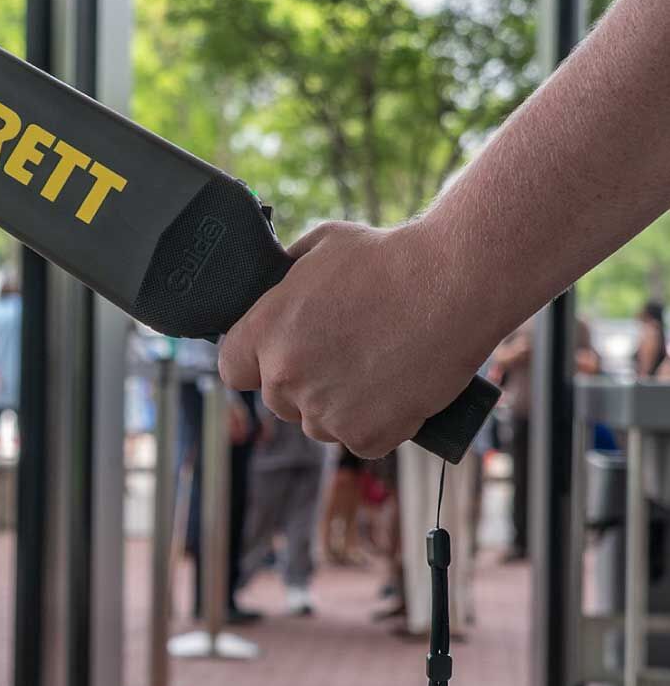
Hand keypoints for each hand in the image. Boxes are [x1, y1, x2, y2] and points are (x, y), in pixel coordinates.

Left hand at [218, 220, 493, 457]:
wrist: (453, 284)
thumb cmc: (388, 257)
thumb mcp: (321, 245)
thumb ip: (286, 275)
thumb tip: (275, 287)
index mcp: (266, 331)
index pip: (232, 368)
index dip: (253, 362)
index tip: (277, 354)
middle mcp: (288, 377)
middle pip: (278, 399)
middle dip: (302, 381)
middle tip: (341, 353)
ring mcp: (327, 412)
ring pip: (319, 424)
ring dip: (337, 406)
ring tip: (374, 367)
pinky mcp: (368, 435)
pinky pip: (360, 440)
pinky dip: (377, 423)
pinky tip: (395, 389)